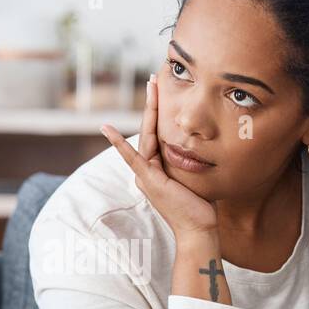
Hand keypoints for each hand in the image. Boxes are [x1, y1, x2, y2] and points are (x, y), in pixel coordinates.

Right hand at [101, 74, 218, 239]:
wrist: (198, 229)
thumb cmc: (201, 207)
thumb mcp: (195, 176)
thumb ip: (191, 161)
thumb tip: (202, 145)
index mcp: (157, 168)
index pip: (156, 134)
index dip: (158, 112)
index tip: (161, 92)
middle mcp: (148, 169)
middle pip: (149, 130)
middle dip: (153, 104)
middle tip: (154, 80)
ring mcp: (146, 174)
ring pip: (146, 136)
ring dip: (148, 110)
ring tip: (150, 87)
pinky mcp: (148, 180)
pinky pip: (133, 158)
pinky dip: (119, 144)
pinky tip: (107, 129)